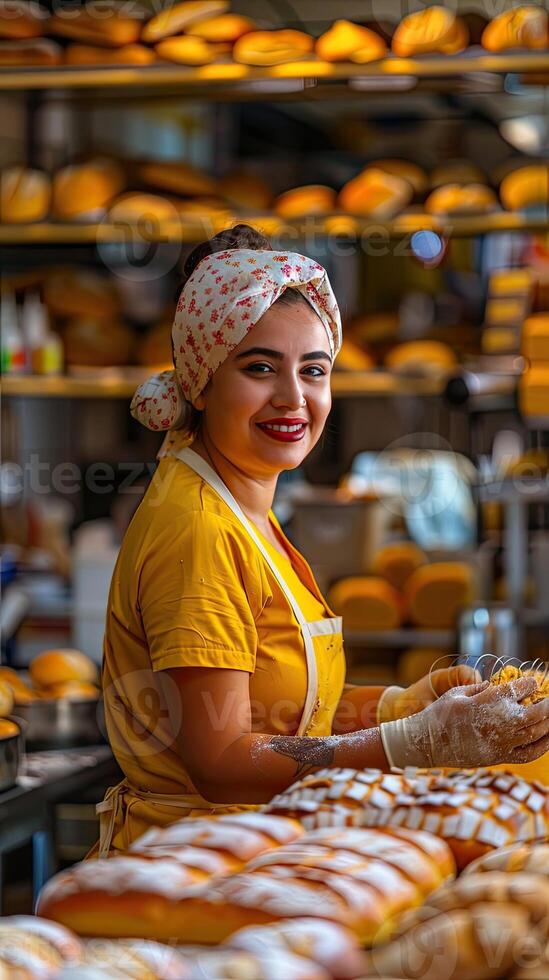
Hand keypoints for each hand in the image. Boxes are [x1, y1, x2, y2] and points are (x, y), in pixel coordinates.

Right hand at [380, 675, 548, 769]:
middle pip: (535, 712)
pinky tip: (548, 738)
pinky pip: (528, 753)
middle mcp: (497, 722)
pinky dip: (543, 745)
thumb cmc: (439, 714)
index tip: (533, 683)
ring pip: (535, 732)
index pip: (518, 690)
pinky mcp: (499, 757)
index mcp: (486, 702)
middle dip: (548, 705)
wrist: (428, 743)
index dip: (530, 685)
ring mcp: (500, 742)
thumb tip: (496, 685)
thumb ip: (479, 687)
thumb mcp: (457, 692)